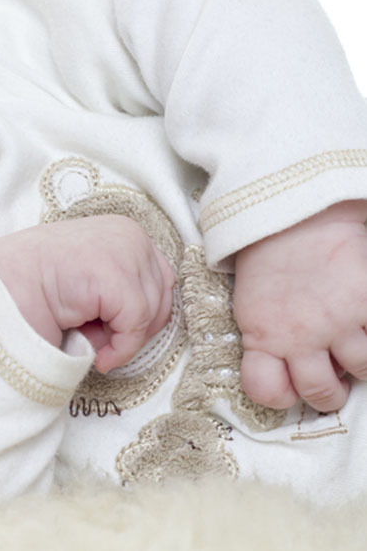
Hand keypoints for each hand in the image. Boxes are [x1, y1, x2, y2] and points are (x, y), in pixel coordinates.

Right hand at [0, 216, 174, 371]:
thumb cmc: (33, 291)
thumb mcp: (87, 278)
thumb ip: (119, 285)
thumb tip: (148, 321)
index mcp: (121, 230)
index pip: (160, 278)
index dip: (142, 314)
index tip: (112, 333)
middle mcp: (127, 232)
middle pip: (163, 295)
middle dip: (135, 327)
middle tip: (100, 341)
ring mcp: (122, 249)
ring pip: (151, 311)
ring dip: (123, 338)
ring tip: (89, 341)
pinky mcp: (113, 274)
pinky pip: (136, 323)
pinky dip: (120, 348)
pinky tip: (95, 354)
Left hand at [234, 200, 366, 411]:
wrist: (293, 215)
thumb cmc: (271, 262)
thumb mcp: (254, 305)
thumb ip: (268, 342)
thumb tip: (293, 376)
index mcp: (263, 336)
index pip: (267, 390)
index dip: (282, 394)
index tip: (291, 385)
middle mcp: (300, 335)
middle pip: (321, 394)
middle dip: (330, 392)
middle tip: (334, 374)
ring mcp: (339, 319)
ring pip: (364, 370)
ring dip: (362, 361)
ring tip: (355, 339)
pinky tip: (365, 319)